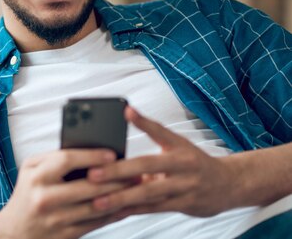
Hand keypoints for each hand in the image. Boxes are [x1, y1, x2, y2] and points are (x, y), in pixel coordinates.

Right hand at [0, 149, 130, 238]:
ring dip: (120, 197)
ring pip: (96, 206)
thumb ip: (54, 158)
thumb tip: (89, 150)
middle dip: (116, 178)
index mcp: (36, 175)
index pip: (67, 160)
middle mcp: (45, 197)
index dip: (93, 156)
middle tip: (135, 172)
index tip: (112, 154)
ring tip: (135, 188)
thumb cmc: (26, 194)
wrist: (13, 232)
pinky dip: (113, 214)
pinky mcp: (65, 235)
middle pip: (88, 185)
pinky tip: (124, 206)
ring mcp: (56, 218)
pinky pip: (95, 223)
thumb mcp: (31, 170)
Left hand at [87, 106, 239, 217]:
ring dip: (122, 198)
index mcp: (179, 146)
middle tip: (93, 174)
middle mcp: (183, 166)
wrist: (229, 184)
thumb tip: (127, 111)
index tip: (126, 111)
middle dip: (118, 171)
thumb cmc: (194, 161)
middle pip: (147, 166)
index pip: (160, 130)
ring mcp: (184, 187)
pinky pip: (153, 209)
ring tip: (98, 200)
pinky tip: (114, 212)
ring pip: (149, 193)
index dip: (143, 121)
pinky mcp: (183, 205)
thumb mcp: (177, 143)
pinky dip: (133, 210)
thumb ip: (153, 131)